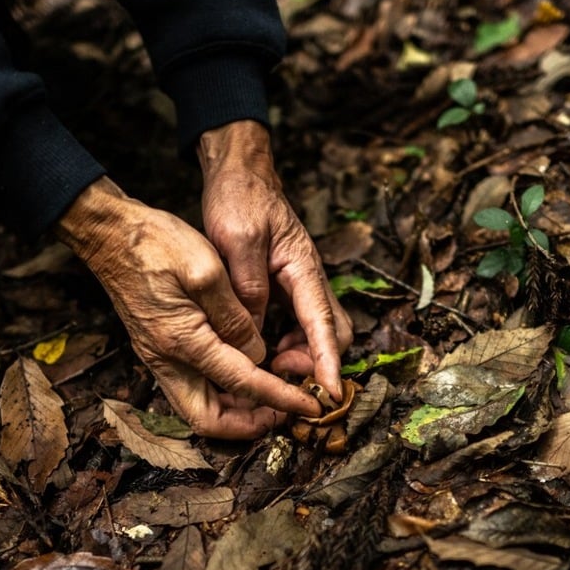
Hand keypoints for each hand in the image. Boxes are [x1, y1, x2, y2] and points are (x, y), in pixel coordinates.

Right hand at [57, 177, 321, 438]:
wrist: (108, 235)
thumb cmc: (155, 244)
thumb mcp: (206, 269)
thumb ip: (234, 317)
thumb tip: (257, 353)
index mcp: (182, 341)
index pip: (242, 384)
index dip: (281, 398)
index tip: (310, 405)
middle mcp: (166, 359)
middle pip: (209, 420)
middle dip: (248, 423)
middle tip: (284, 409)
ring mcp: (158, 357)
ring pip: (199, 406)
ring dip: (234, 409)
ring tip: (270, 393)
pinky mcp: (157, 348)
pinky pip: (190, 386)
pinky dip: (219, 390)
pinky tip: (241, 370)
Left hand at [197, 121, 351, 398]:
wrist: (241, 173)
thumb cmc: (241, 200)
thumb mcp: (238, 241)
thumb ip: (249, 288)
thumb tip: (255, 336)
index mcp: (304, 268)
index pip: (325, 324)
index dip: (328, 363)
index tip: (330, 395)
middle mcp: (309, 279)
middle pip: (332, 333)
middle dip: (315, 363)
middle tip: (278, 376)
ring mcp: (300, 284)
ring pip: (316, 331)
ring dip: (300, 355)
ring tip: (266, 367)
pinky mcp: (286, 286)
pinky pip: (297, 323)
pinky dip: (287, 342)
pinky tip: (260, 348)